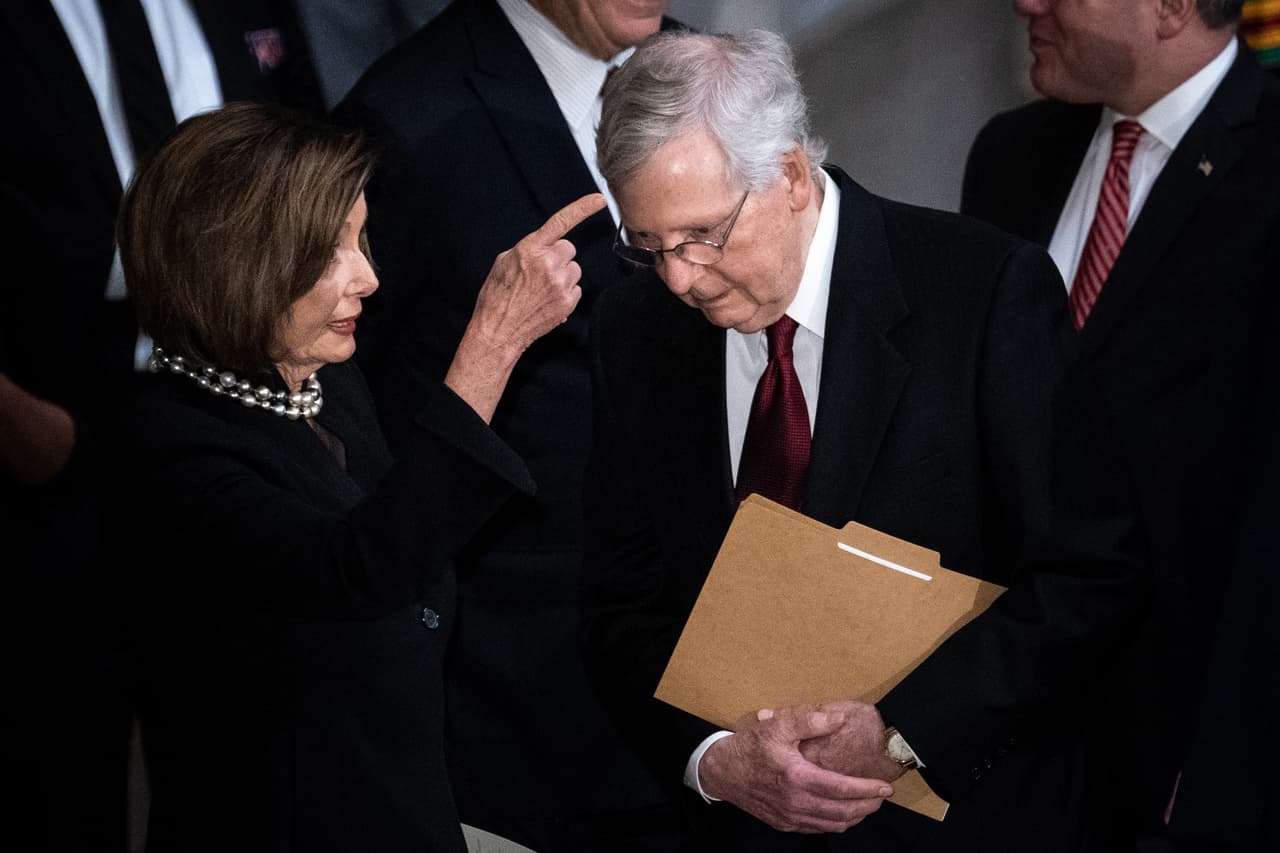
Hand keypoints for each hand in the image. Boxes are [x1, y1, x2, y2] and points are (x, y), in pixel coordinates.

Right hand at [445, 193, 605, 420]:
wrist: (499, 330)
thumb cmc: (497, 295)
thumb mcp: (504, 262)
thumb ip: (528, 249)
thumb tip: (546, 247)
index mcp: (530, 249)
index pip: (561, 222)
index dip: (582, 208)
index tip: (600, 199)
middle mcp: (548, 264)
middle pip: (569, 249)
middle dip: (558, 256)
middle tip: (540, 271)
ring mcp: (560, 284)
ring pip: (574, 269)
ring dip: (563, 275)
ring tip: (542, 288)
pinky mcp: (568, 302)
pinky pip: (575, 288)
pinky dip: (565, 292)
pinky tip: (547, 300)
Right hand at [699, 706, 893, 833]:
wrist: (721, 771)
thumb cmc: (750, 747)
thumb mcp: (777, 725)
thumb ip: (810, 720)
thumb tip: (840, 719)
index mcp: (797, 777)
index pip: (842, 789)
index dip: (867, 789)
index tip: (885, 787)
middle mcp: (796, 802)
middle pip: (843, 812)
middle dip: (867, 806)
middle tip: (882, 796)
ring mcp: (790, 817)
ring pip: (832, 824)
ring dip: (854, 817)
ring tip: (867, 805)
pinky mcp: (784, 824)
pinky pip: (817, 829)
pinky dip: (835, 823)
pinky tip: (842, 813)